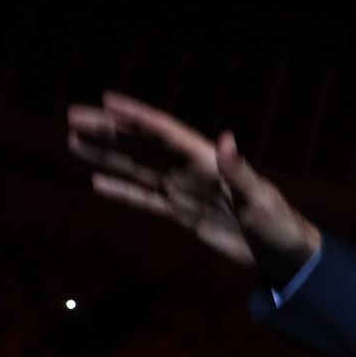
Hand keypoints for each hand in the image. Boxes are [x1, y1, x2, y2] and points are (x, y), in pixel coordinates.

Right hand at [66, 91, 320, 286]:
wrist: (283, 255)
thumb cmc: (279, 223)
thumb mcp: (262, 199)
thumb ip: (240, 173)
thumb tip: (226, 140)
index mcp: (209, 161)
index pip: (166, 133)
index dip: (138, 117)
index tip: (107, 101)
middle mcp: (192, 170)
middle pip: (143, 145)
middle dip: (109, 131)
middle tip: (73, 117)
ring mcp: (185, 191)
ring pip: (138, 169)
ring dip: (108, 155)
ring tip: (73, 142)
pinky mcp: (183, 214)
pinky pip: (146, 199)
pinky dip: (122, 191)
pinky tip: (97, 181)